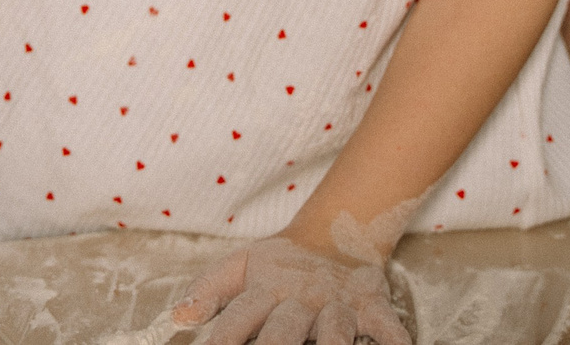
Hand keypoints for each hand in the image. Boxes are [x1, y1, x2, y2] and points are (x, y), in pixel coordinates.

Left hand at [171, 236, 410, 344]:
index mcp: (266, 289)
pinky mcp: (373, 305)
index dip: (224, 336)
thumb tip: (175, 317)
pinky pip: (388, 326)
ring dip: (332, 343)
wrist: (335, 235)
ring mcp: (339, 302)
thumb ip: (207, 291)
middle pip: (285, 328)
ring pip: (336, 328)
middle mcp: (301, 297)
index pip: (239, 315)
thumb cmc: (279, 266)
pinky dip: (394, 342)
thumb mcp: (239, 268)